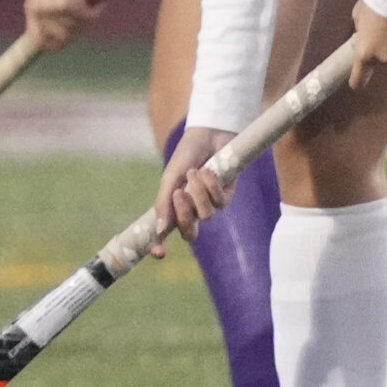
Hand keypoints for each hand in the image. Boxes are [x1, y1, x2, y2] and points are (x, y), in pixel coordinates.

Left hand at [21, 0, 106, 52]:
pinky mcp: (71, 6)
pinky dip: (96, 11)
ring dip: (86, 19)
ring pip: (76, 28)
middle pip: (60, 37)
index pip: (37, 39)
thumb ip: (48, 14)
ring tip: (91, 6)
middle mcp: (41, 11)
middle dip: (75, 31)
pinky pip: (88, 18)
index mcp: (31, 8)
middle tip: (84, 20)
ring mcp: (55, 10)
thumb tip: (59, 39)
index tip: (63, 45)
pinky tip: (99, 2)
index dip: (52, 46)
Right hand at [152, 125, 236, 249]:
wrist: (209, 133)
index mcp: (174, 206)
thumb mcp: (170, 177)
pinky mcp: (227, 196)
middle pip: (189, 232)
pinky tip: (208, 171)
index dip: (160, 246)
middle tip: (179, 193)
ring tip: (194, 172)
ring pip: (206, 215)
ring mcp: (210, 204)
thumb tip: (160, 230)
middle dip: (184, 215)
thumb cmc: (187, 154)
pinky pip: (220, 202)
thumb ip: (163, 203)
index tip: (159, 253)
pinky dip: (211, 186)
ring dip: (198, 193)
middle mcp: (192, 210)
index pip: (167, 233)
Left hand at [349, 0, 386, 88]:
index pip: (359, 79)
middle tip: (380, 31)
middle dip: (380, 50)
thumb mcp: (358, 15)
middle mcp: (385, 58)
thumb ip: (361, 30)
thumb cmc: (375, 1)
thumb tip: (365, 33)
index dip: (358, 81)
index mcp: (365, 53)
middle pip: (381, 61)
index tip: (358, 81)